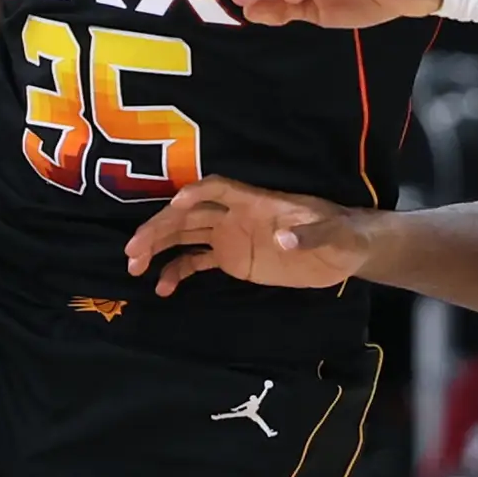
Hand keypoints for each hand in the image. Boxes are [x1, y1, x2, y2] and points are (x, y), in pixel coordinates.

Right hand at [126, 177, 366, 296]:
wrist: (344, 251)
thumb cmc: (340, 235)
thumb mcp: (333, 235)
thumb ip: (311, 235)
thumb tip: (285, 241)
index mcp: (256, 202)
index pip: (219, 188)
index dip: (197, 194)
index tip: (175, 205)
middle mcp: (234, 215)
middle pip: (189, 214)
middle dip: (160, 228)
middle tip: (134, 249)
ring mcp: (229, 236)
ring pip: (184, 236)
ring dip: (158, 247)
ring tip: (134, 266)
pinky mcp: (231, 259)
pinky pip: (196, 261)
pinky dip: (177, 272)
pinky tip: (162, 287)